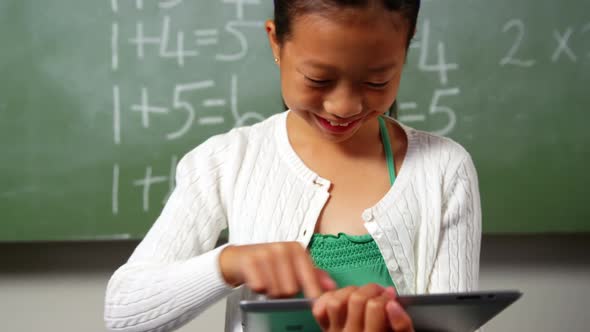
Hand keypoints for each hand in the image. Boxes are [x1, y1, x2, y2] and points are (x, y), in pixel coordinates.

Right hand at [219, 242, 335, 297]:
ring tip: (267, 281)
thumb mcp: (292, 265)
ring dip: (270, 292)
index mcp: (296, 249)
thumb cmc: (269, 263)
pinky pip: (260, 288)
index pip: (310, 277)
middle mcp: (282, 248)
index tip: (313, 302)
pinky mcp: (250, 261)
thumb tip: (332, 286)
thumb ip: (313, 275)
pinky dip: (257, 289)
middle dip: (284, 292)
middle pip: (291, 289)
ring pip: (276, 291)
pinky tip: (256, 280)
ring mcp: (265, 253)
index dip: (312, 292)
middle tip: (278, 284)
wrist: (238, 257)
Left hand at [312, 284, 413, 331]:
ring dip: (349, 292)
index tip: (390, 296)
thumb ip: (403, 325)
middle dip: (370, 289)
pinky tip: (341, 298)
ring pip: (336, 302)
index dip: (384, 297)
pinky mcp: (325, 328)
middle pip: (356, 299)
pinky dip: (328, 298)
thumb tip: (392, 304)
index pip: (375, 307)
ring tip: (360, 294)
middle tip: (378, 292)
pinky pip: (320, 309)